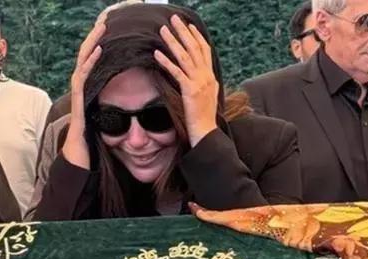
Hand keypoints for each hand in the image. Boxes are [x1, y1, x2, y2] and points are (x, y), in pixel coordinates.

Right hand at [62, 21, 105, 168]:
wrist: (78, 163)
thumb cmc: (90, 146)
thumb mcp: (105, 122)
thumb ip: (110, 109)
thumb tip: (127, 105)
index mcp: (88, 93)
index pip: (93, 63)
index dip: (99, 46)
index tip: (109, 30)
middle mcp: (81, 91)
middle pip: (86, 58)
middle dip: (95, 37)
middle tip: (104, 19)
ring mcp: (78, 96)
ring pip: (82, 64)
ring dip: (92, 44)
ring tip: (101, 27)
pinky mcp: (79, 103)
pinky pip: (83, 79)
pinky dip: (90, 64)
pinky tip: (98, 51)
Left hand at [154, 15, 218, 146]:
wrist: (206, 131)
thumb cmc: (204, 117)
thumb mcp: (207, 96)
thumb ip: (203, 83)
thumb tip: (200, 76)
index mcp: (210, 76)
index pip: (204, 50)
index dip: (196, 36)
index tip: (188, 25)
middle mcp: (206, 76)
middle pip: (194, 48)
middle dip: (183, 32)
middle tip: (174, 19)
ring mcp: (199, 83)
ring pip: (185, 57)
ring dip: (173, 42)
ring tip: (163, 30)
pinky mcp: (190, 91)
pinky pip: (177, 73)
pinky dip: (166, 62)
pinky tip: (157, 54)